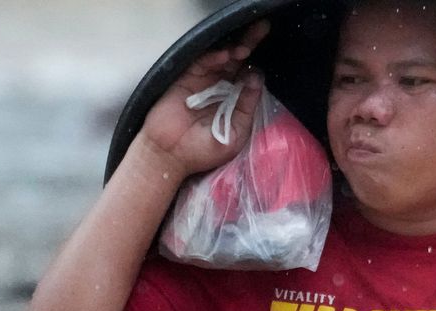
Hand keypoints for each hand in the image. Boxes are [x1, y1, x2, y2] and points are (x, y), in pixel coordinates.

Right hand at [138, 20, 271, 177]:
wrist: (171, 156)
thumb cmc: (203, 151)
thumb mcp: (236, 133)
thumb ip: (247, 107)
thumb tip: (256, 78)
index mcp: (234, 99)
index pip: (248, 76)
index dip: (256, 67)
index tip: (264, 62)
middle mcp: (220, 86)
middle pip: (238, 60)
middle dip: (250, 43)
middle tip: (262, 28)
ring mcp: (203, 81)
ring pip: (221, 58)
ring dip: (234, 50)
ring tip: (244, 49)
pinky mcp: (185, 78)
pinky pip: (201, 63)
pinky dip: (213, 57)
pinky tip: (224, 56)